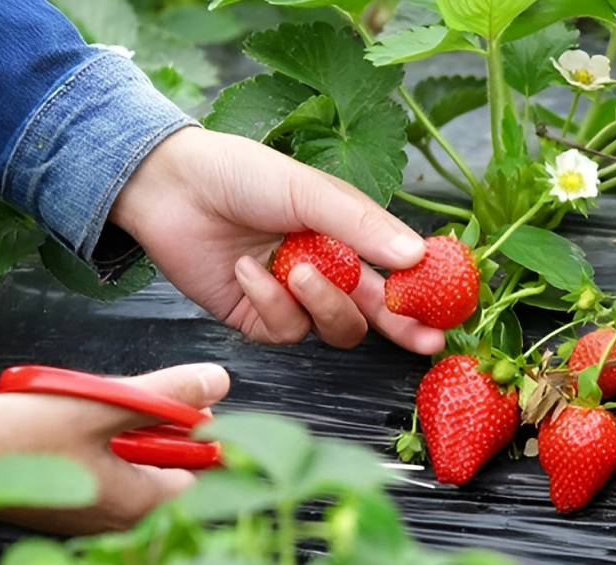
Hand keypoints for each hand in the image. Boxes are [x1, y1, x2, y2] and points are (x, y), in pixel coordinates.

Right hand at [0, 364, 229, 534]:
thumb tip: (216, 381)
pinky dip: (107, 445)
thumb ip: (166, 397)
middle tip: (137, 400)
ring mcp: (97, 516)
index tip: (191, 407)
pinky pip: (111, 472)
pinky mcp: (74, 505)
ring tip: (101, 408)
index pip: (206, 474)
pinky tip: (82, 424)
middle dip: (165, 430)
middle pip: (175, 469)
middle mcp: (123, 521)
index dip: (205, 436)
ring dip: (132, 433)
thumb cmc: (18, 439)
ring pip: (141, 467)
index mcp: (141, 505)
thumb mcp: (102, 405)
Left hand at [109, 127, 444, 354]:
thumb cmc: (240, 174)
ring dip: (320, 302)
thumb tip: (415, 256)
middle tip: (423, 340)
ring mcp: (293, 298)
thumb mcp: (309, 190)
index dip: (422, 293)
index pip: (396, 272)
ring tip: (294, 270)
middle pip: (375, 312)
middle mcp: (326, 269)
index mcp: (347, 235)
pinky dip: (269, 302)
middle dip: (401, 327)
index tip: (447, 309)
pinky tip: (247, 271)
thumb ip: (362, 225)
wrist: (168, 187)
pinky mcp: (258, 318)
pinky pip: (285, 331)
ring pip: (335, 327)